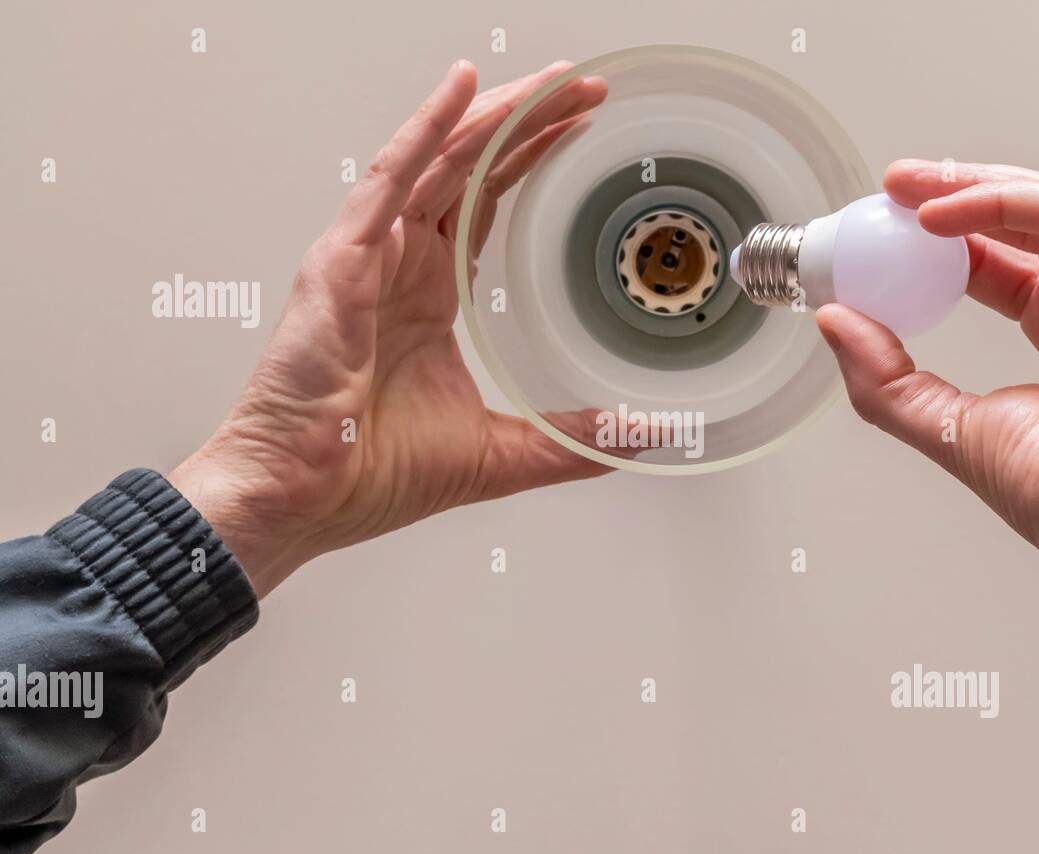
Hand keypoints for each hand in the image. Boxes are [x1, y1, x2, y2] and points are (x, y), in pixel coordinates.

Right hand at [170, 60, 610, 597]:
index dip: (532, 163)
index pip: (487, 207)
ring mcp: (369, 258)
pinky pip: (389, 179)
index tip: (583, 130)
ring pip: (439, 162)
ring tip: (552, 82)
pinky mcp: (343, 262)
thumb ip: (576, 439)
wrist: (303, 499)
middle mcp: (400, 266)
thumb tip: (648, 436)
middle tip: (585, 89)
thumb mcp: (502, 452)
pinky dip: (428, 131)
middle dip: (529, 124)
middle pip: (471, 171)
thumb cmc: (370, 475)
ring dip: (496, 116)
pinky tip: (466, 90)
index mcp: (430, 300)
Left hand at [818, 159, 1038, 664]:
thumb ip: (886, 376)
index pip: (1009, 278)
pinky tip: (940, 214)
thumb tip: (835, 322)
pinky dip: (1000, 203)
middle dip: (956, 201)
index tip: (890, 235)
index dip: (951, 250)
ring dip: (971, 188)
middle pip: (1030, 231)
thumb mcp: (946, 426)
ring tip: (906, 186)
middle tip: (894, 190)